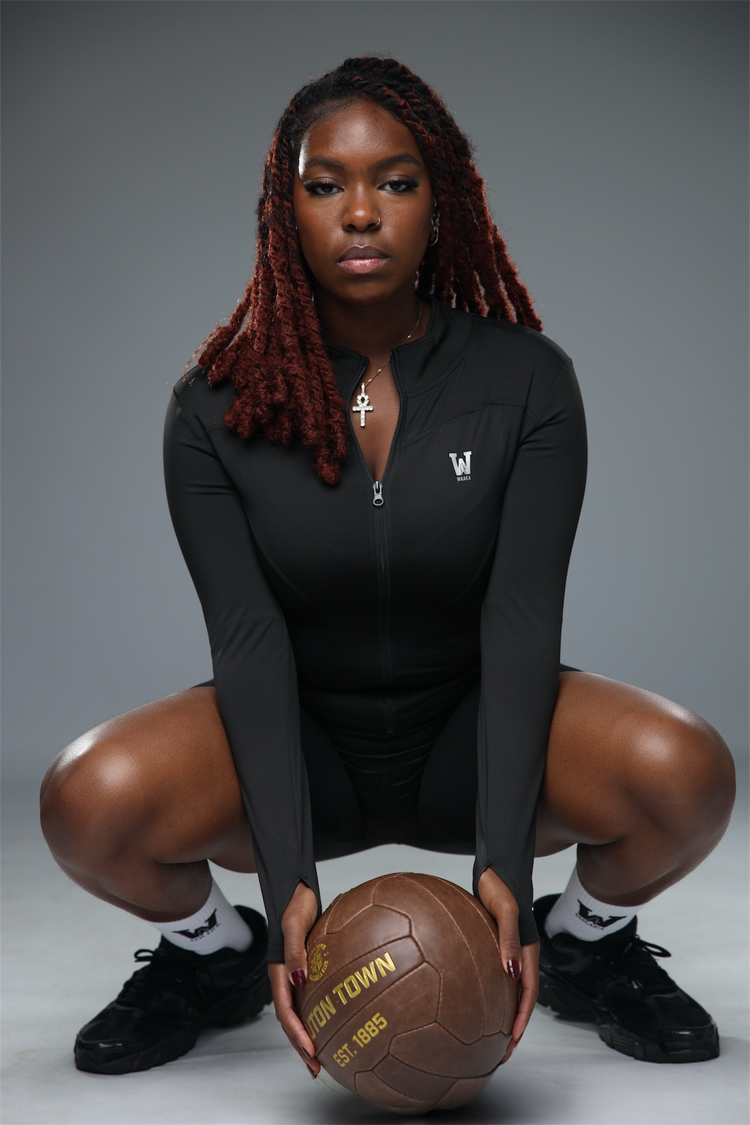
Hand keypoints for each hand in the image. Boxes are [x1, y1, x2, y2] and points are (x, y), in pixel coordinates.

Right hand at [268, 881, 320, 1077]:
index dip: (296, 1033)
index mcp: (278, 972)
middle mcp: (286, 978)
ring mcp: (295, 976)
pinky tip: (333, 1022)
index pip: (285, 1011)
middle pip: (290, 1019)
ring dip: (306, 1036)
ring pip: (298, 1012)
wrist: (298, 890)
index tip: (310, 1050)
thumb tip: (300, 978)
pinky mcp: (307, 970)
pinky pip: (311, 998)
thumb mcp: (295, 923)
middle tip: (315, 1068)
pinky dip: (318, 1015)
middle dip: (300, 1045)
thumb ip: (295, 950)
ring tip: (322, 1057)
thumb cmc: (296, 904)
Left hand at [477, 868, 539, 1064]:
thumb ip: (508, 939)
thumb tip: (509, 972)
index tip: (511, 1041)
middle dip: (513, 1025)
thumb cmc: (501, 886)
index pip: (528, 992)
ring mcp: (506, 950)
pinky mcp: (492, 944)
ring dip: (500, 1011)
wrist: (494, 866)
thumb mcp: (505, 911)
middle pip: (520, 997)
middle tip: (500, 1051)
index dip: (522, 1018)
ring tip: (487, 1034)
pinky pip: (491, 973)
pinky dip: (486, 990)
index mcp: (527, 950)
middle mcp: (519, 954)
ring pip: (506, 988)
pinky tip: (468, 998)